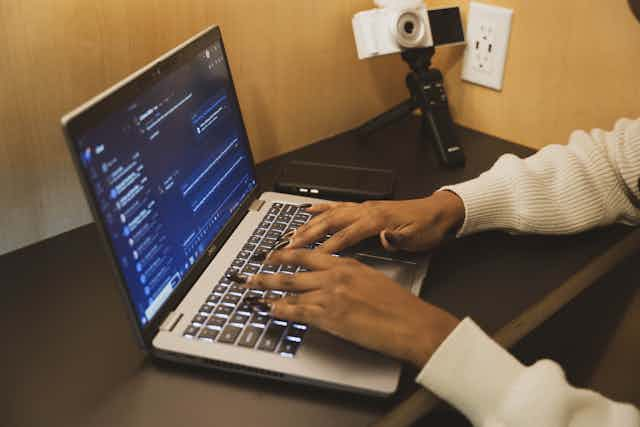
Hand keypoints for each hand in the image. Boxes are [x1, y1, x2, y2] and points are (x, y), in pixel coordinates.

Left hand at [245, 249, 459, 367]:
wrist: (410, 323)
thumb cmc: (397, 304)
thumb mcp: (372, 278)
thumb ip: (349, 275)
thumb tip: (334, 280)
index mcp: (346, 264)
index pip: (308, 256)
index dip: (286, 255)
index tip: (272, 255)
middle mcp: (335, 276)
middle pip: (292, 271)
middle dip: (268, 273)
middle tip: (250, 274)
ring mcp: (330, 296)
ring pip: (291, 290)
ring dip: (268, 290)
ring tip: (252, 291)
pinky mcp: (330, 317)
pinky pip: (298, 311)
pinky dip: (281, 310)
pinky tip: (270, 310)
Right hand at [289, 191, 464, 253]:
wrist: (439, 212)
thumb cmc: (427, 227)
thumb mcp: (417, 238)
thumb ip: (398, 239)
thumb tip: (384, 239)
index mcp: (377, 219)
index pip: (346, 235)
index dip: (328, 246)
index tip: (311, 257)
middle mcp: (367, 210)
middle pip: (331, 222)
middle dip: (309, 234)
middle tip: (290, 246)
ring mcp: (364, 207)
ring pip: (331, 214)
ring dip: (310, 223)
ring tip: (291, 233)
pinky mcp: (365, 207)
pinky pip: (338, 206)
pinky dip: (321, 207)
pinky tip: (308, 210)